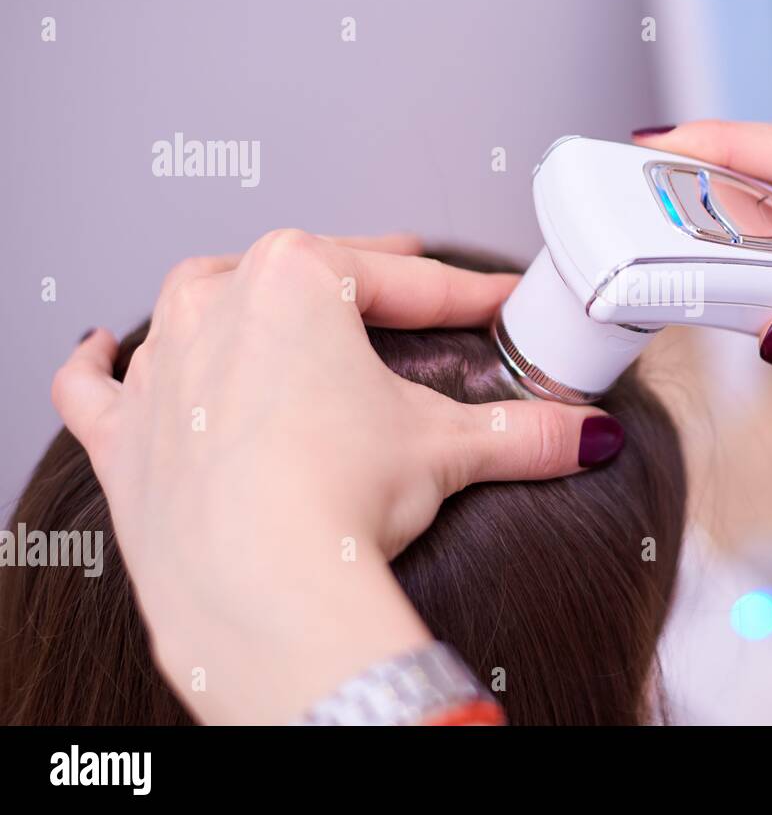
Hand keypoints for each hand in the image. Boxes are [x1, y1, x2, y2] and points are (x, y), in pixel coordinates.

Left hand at [51, 230, 622, 722]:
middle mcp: (217, 304)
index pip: (408, 281)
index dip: (466, 292)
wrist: (257, 584)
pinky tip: (103, 348)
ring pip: (198, 307)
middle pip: (305, 275)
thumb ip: (524, 431)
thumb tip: (585, 434)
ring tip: (274, 312)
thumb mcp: (447, 448)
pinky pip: (97, 383)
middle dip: (360, 281)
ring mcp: (163, 367)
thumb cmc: (333, 497)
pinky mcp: (127, 435)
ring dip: (238, 306)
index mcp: (298, 280)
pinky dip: (101, 366)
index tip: (496, 299)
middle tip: (405, 288)